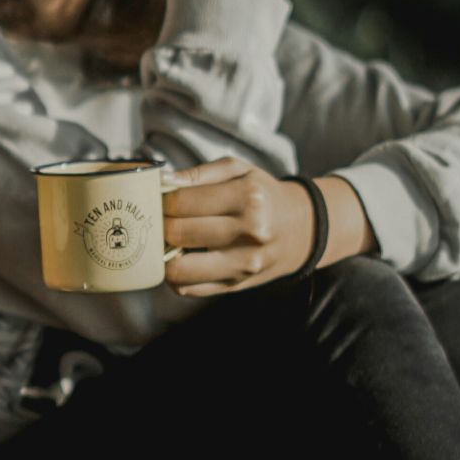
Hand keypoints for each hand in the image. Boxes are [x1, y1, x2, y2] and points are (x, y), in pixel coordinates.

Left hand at [161, 156, 313, 296]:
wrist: (300, 230)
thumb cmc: (262, 194)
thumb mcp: (238, 170)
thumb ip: (198, 173)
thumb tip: (163, 181)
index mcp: (248, 197)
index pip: (182, 202)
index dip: (161, 201)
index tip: (160, 199)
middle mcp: (249, 232)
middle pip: (178, 233)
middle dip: (160, 225)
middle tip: (159, 219)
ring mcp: (244, 264)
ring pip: (180, 269)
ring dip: (163, 255)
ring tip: (166, 240)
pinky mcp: (236, 285)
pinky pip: (189, 289)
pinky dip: (176, 276)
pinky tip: (180, 258)